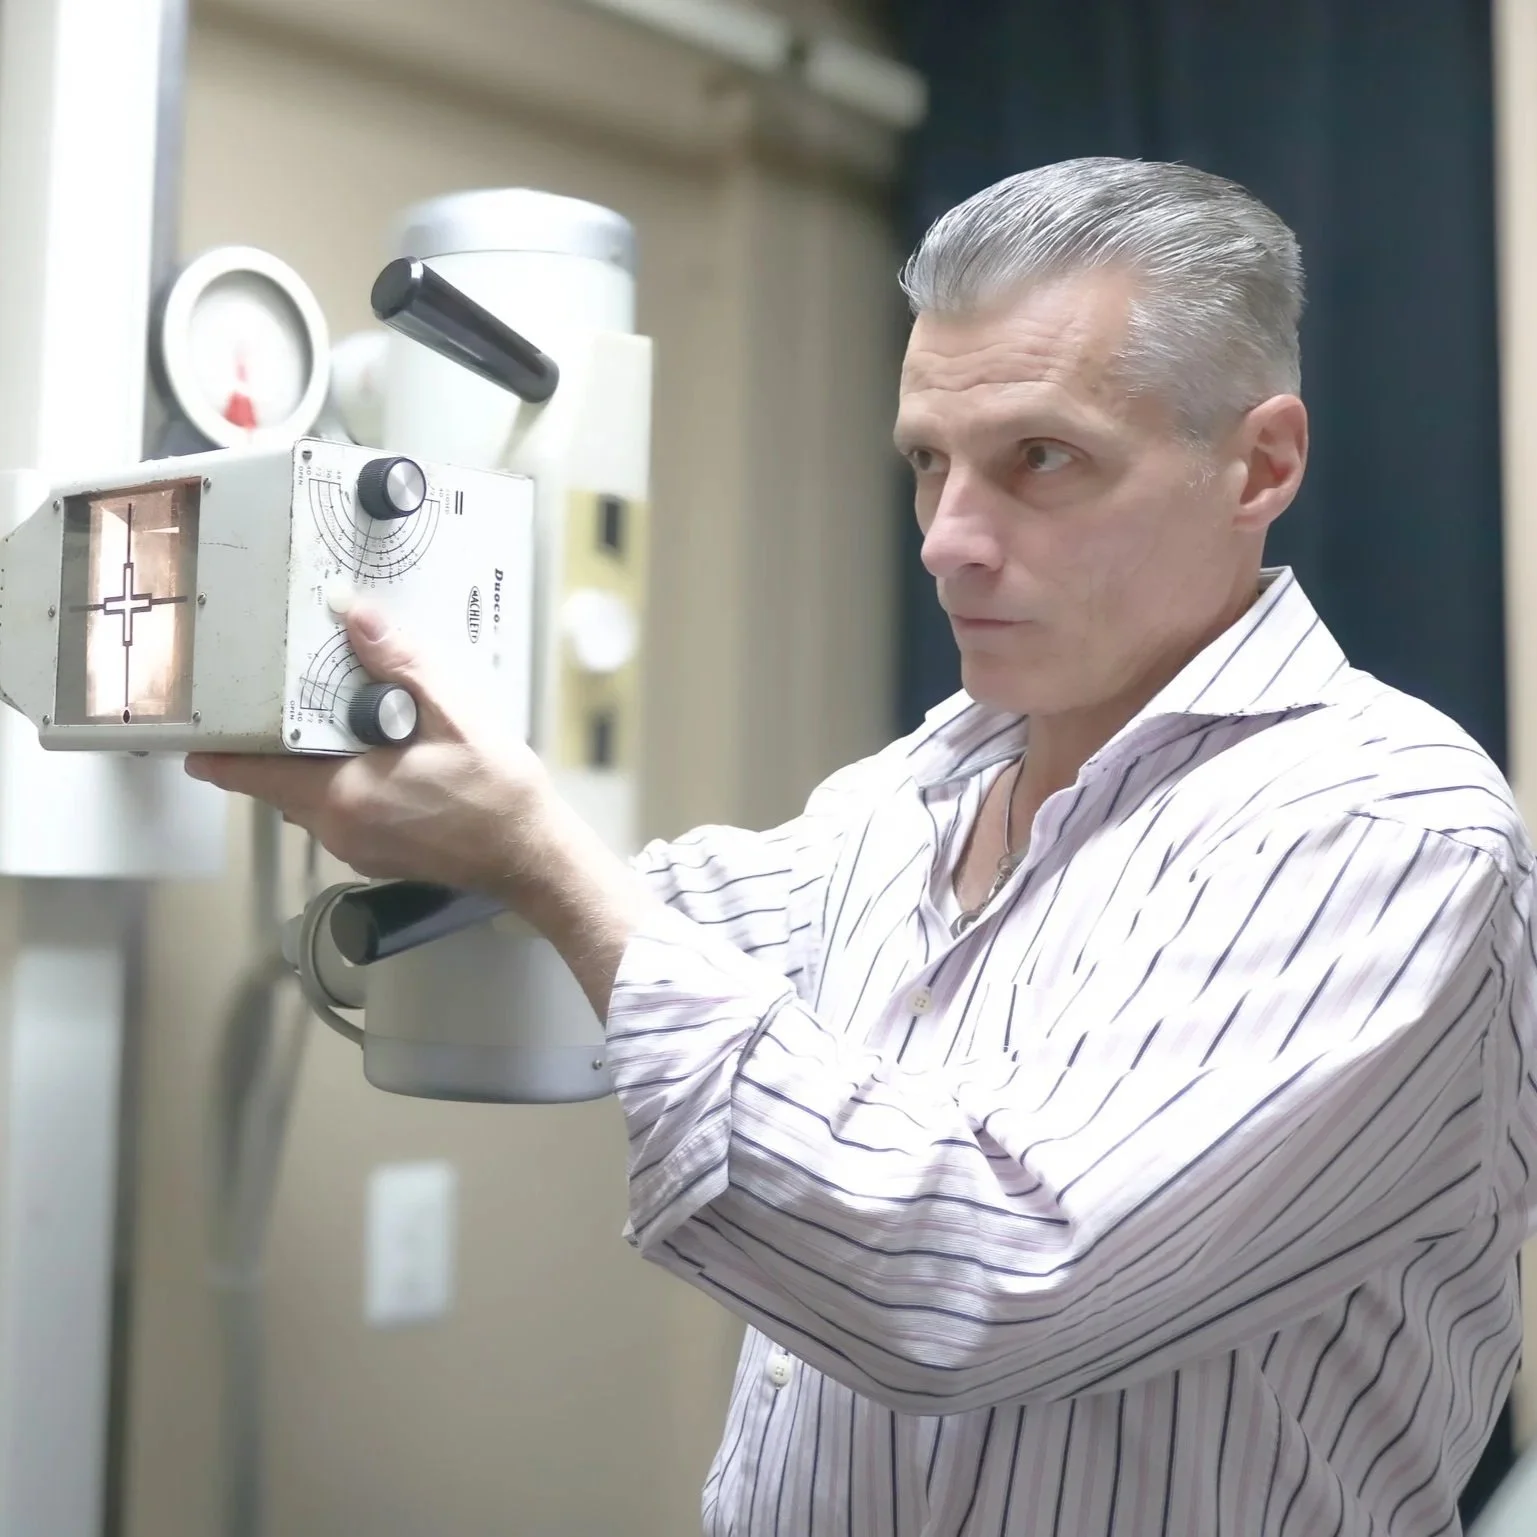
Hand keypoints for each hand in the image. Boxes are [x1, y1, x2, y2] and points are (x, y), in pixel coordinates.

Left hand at [185, 600, 652, 1015]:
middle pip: (274, 777)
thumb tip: (356, 618)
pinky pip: (336, 808)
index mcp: (342, 795)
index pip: (248, 771)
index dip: (217, 744)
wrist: (534, 857)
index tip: (197, 717)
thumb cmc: (500, 797)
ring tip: (337, 714)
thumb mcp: (456, 717)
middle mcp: (336, 828)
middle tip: (283, 689)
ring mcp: (352, 846)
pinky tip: (378, 752)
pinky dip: (342, 778)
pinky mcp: (372, 853)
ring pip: (305, 794)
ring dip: (311, 757)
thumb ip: (402, 666)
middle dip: (275, 735)